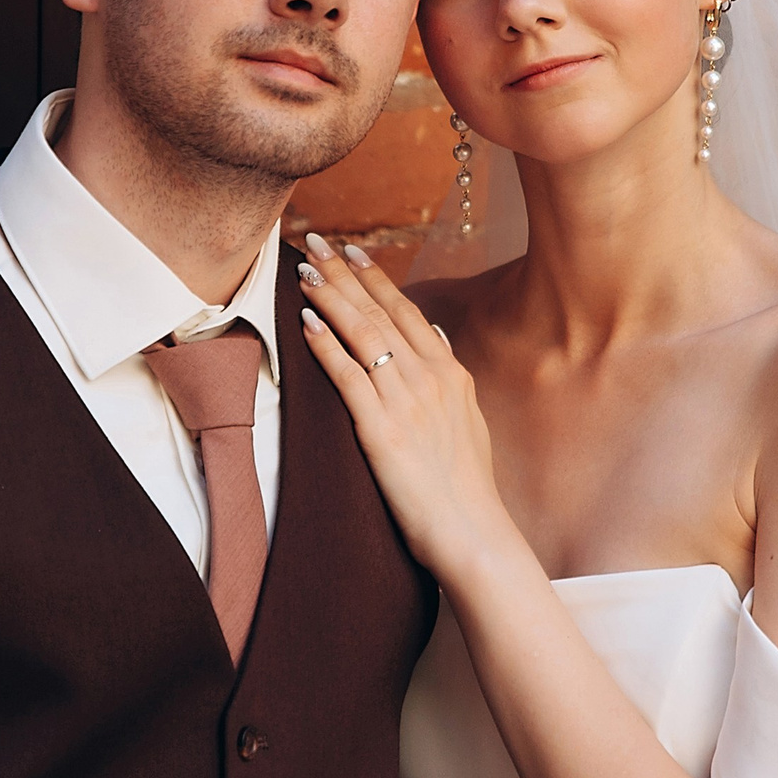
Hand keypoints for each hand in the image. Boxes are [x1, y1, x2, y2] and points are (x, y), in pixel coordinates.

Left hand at [296, 237, 510, 582]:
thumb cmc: (465, 489)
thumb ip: (449, 379)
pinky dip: (325, 345)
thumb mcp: (468, 423)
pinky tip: (306, 322)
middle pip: (381, 313)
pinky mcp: (382, 430)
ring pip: (363, 335)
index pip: (407, 312)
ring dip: (330, 298)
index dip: (376, 279)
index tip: (352, 252)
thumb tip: (433, 339)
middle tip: (316, 242)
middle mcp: (431, 379)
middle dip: (345, 274)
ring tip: (304, 271)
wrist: (473, 534)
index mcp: (451, 375)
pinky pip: (348, 376)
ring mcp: (407, 402)